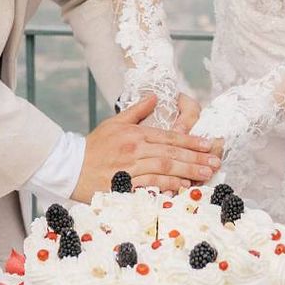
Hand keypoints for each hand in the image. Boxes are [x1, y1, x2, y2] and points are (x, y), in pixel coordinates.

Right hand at [73, 94, 221, 201]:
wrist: (69, 167)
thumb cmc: (94, 146)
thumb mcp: (115, 123)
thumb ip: (137, 110)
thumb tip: (155, 97)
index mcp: (135, 134)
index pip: (169, 136)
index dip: (191, 141)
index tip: (209, 145)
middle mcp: (134, 149)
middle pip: (171, 153)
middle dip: (196, 158)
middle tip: (215, 162)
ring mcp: (129, 168)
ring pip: (163, 168)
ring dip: (186, 172)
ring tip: (205, 175)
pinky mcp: (123, 185)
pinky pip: (149, 185)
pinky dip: (166, 185)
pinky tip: (180, 187)